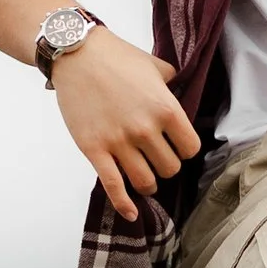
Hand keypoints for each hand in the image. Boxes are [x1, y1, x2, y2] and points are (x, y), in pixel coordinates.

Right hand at [53, 26, 201, 220]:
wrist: (76, 53)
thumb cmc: (117, 57)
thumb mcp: (155, 65)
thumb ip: (173, 83)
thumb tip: (182, 94)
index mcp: (165, 108)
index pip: (190, 149)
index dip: (184, 150)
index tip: (176, 146)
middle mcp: (145, 129)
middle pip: (169, 169)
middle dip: (165, 166)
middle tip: (157, 158)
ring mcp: (118, 142)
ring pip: (145, 182)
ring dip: (148, 184)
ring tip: (145, 177)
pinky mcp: (94, 150)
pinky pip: (113, 187)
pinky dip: (124, 205)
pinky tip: (132, 214)